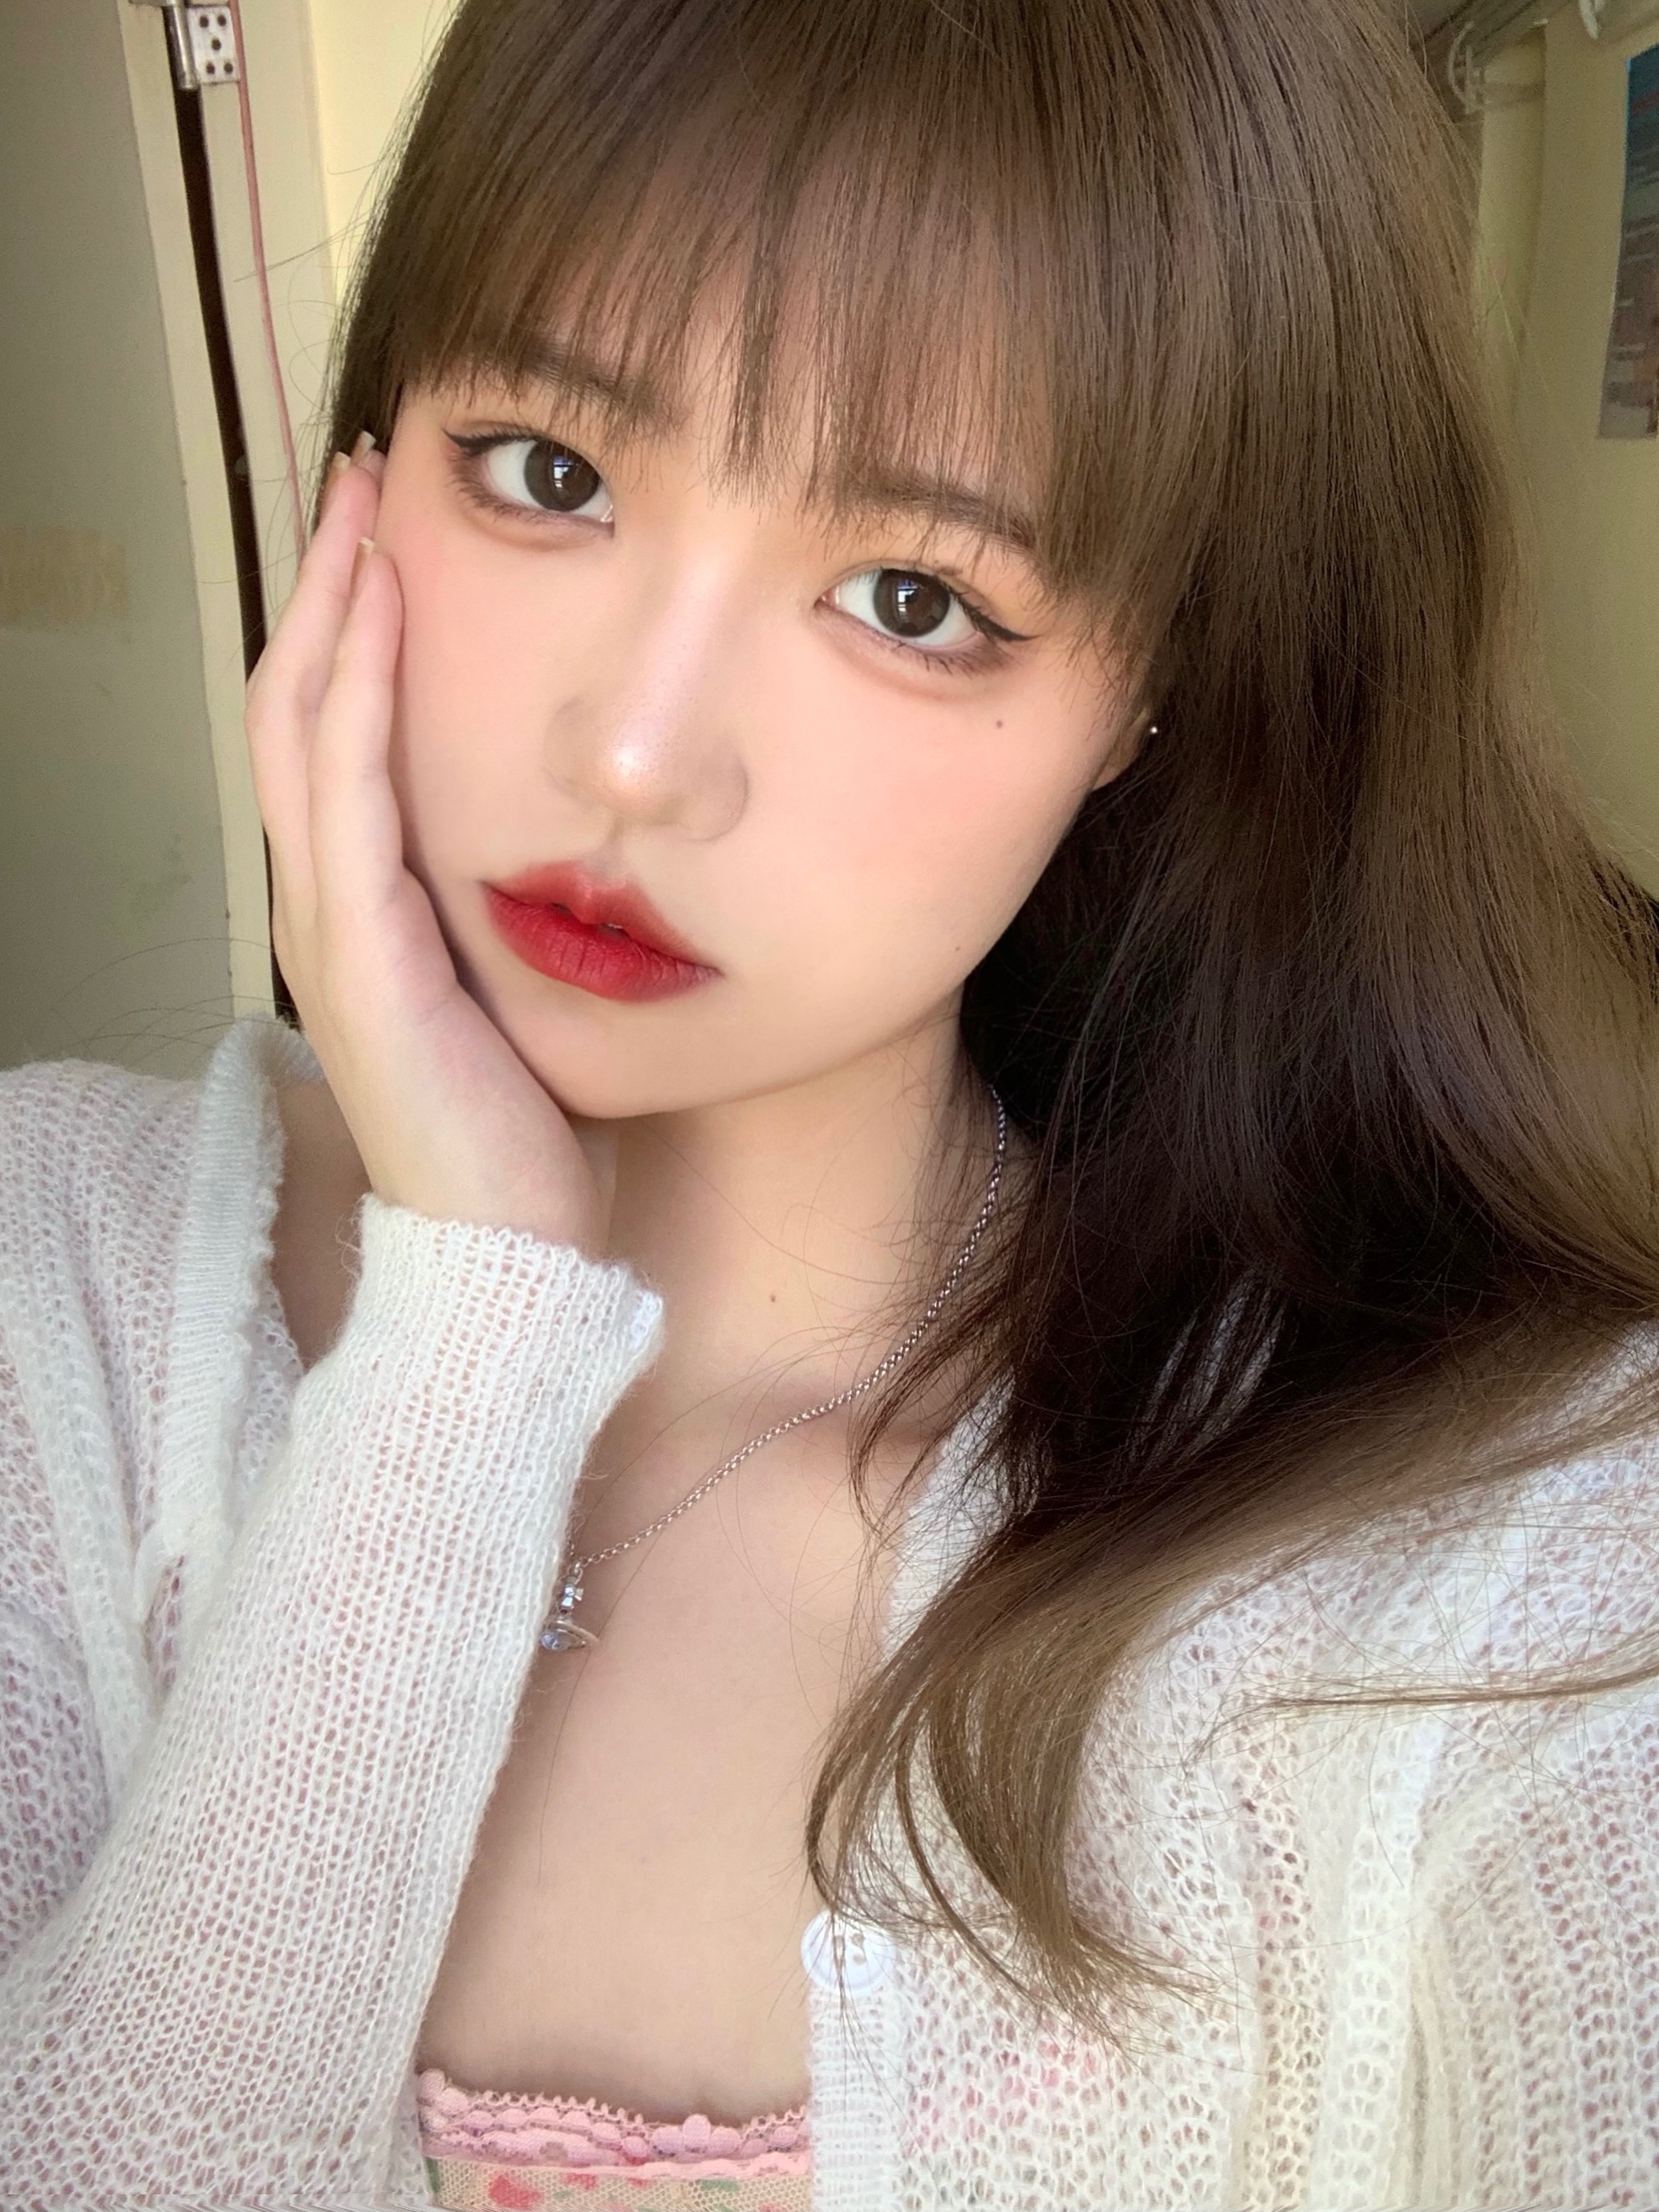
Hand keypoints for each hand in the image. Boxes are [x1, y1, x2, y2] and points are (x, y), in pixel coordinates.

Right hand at [245, 439, 613, 1254]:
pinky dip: (354, 693)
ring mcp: (327, 927)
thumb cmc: (523, 1129)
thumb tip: (577, 842)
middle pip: (297, 704)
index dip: (351, 624)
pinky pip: (343, 795)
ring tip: (363, 503)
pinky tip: (381, 612)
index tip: (394, 529)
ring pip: (301, 727)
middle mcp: (324, 902)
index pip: (333, 734)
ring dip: (331, 605)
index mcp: (362, 907)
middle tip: (366, 472)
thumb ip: (510, 912)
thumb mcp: (515, 992)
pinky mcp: (358, 956)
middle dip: (330, 581)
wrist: (507, 1251)